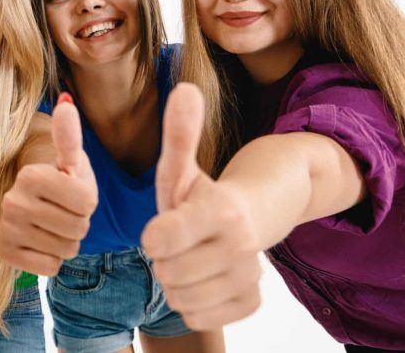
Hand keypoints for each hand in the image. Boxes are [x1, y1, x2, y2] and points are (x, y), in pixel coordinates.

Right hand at [0, 93, 97, 274]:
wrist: (29, 202)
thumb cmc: (58, 179)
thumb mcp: (70, 160)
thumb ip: (70, 137)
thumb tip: (66, 103)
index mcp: (31, 175)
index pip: (87, 203)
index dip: (88, 201)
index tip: (71, 192)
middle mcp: (13, 201)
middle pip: (79, 229)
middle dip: (79, 223)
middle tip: (62, 210)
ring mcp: (6, 228)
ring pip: (66, 250)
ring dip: (67, 241)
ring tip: (52, 224)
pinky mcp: (5, 253)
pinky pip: (51, 268)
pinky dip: (52, 258)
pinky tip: (40, 241)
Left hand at [142, 83, 261, 329]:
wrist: (247, 222)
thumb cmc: (199, 195)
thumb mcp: (181, 168)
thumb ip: (180, 134)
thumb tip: (186, 88)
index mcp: (220, 211)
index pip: (160, 241)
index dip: (154, 237)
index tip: (160, 228)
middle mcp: (241, 246)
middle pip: (166, 273)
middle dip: (163, 260)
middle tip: (177, 243)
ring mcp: (249, 277)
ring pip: (180, 299)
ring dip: (176, 283)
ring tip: (189, 259)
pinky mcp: (250, 303)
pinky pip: (199, 317)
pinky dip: (194, 303)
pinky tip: (203, 279)